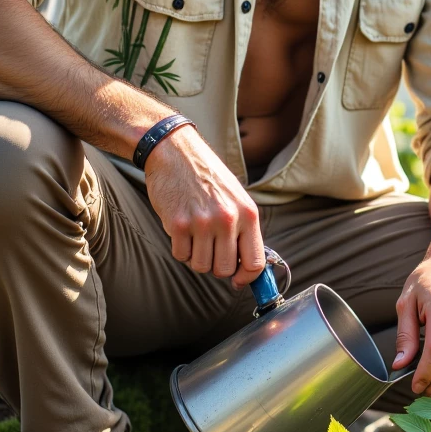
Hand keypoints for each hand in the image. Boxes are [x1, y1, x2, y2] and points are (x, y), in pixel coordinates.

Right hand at [143, 125, 264, 287]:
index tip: (237, 279)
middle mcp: (228, 219)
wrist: (175, 151)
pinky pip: (181, 256)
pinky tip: (182, 228)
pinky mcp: (178, 224)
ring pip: (201, 266)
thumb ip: (244, 229)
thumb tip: (246, 266)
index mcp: (248, 214)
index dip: (246, 277)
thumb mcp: (236, 197)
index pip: (255, 262)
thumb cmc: (208, 175)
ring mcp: (202, 222)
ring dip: (196, 256)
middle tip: (209, 248)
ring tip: (195, 233)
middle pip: (224, 269)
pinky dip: (180, 248)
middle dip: (216, 265)